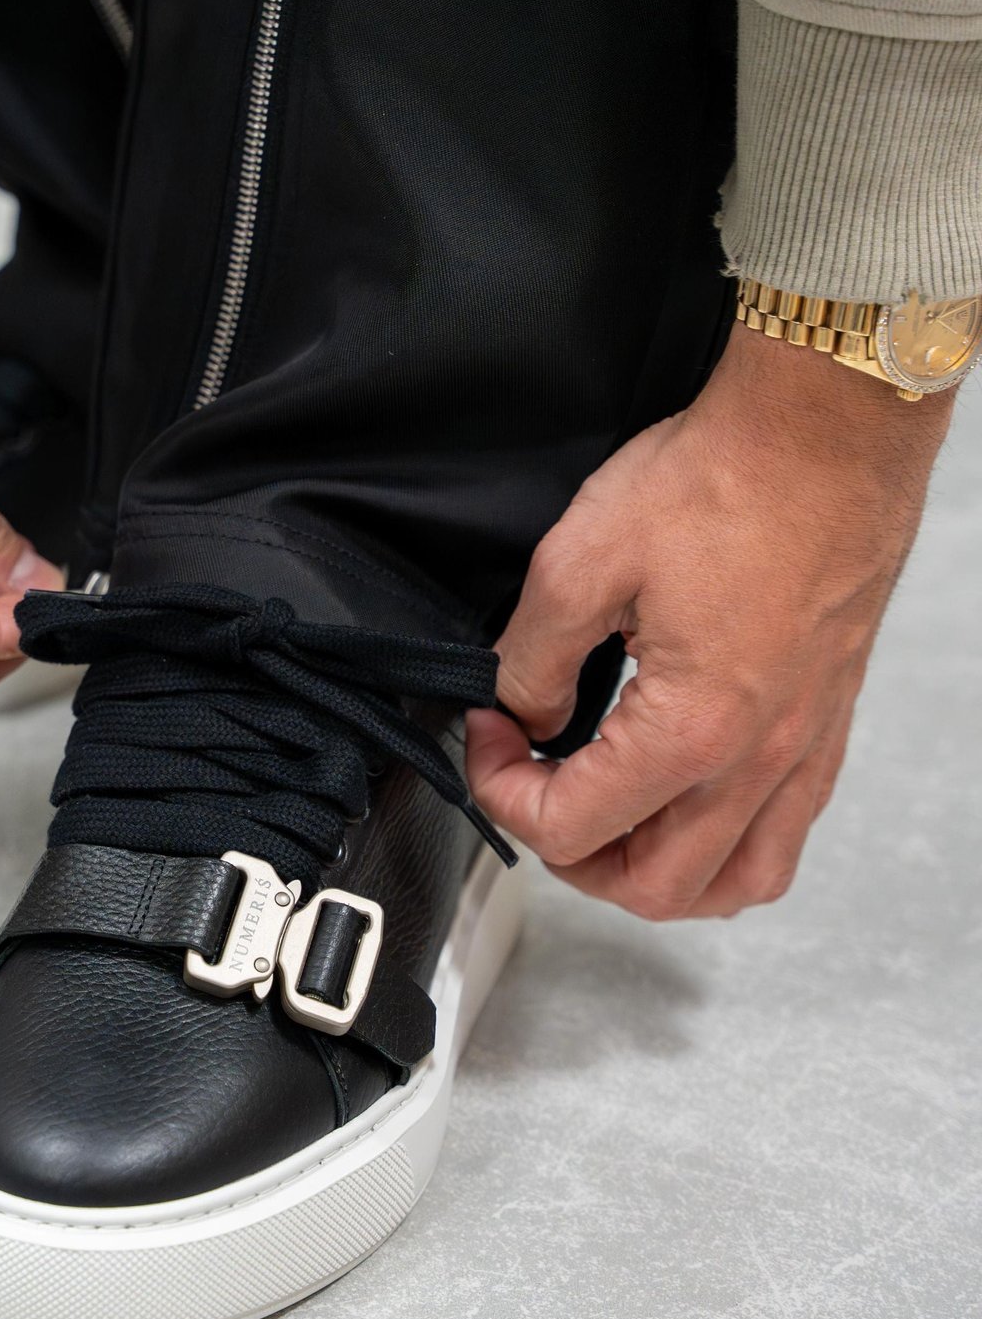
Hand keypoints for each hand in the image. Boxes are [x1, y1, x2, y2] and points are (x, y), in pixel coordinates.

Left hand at [465, 322, 955, 917]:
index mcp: (691, 731)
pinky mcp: (830, 724)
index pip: (570, 827)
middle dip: (571, 855)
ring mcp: (806, 749)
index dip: (502, 789)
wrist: (828, 431)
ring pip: (733, 884)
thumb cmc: (723, 480)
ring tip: (608, 817)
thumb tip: (522, 713)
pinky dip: (727, 848)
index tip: (488, 731)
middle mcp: (760, 761)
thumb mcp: (578, 560)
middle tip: (534, 787)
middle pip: (652, 887)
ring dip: (656, 873)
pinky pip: (784, 835)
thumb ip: (534, 659)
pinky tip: (687, 800)